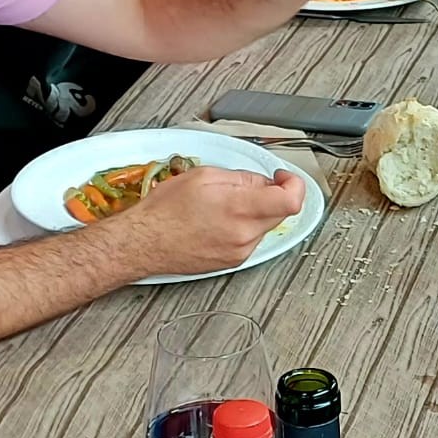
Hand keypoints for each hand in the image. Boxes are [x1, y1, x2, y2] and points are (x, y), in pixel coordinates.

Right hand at [118, 160, 310, 273]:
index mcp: (240, 208)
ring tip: (227, 203)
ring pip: (266, 225)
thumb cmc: (165, 211)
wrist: (144, 242)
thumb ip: (242, 177)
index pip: (291, 200)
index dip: (293, 184)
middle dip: (272, 194)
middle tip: (252, 185)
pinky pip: (252, 239)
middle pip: (281, 212)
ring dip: (256, 211)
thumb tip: (263, 181)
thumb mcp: (205, 175)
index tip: (284, 177)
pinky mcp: (234, 261)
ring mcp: (240, 251)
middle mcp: (244, 234)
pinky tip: (221, 219)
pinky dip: (244, 226)